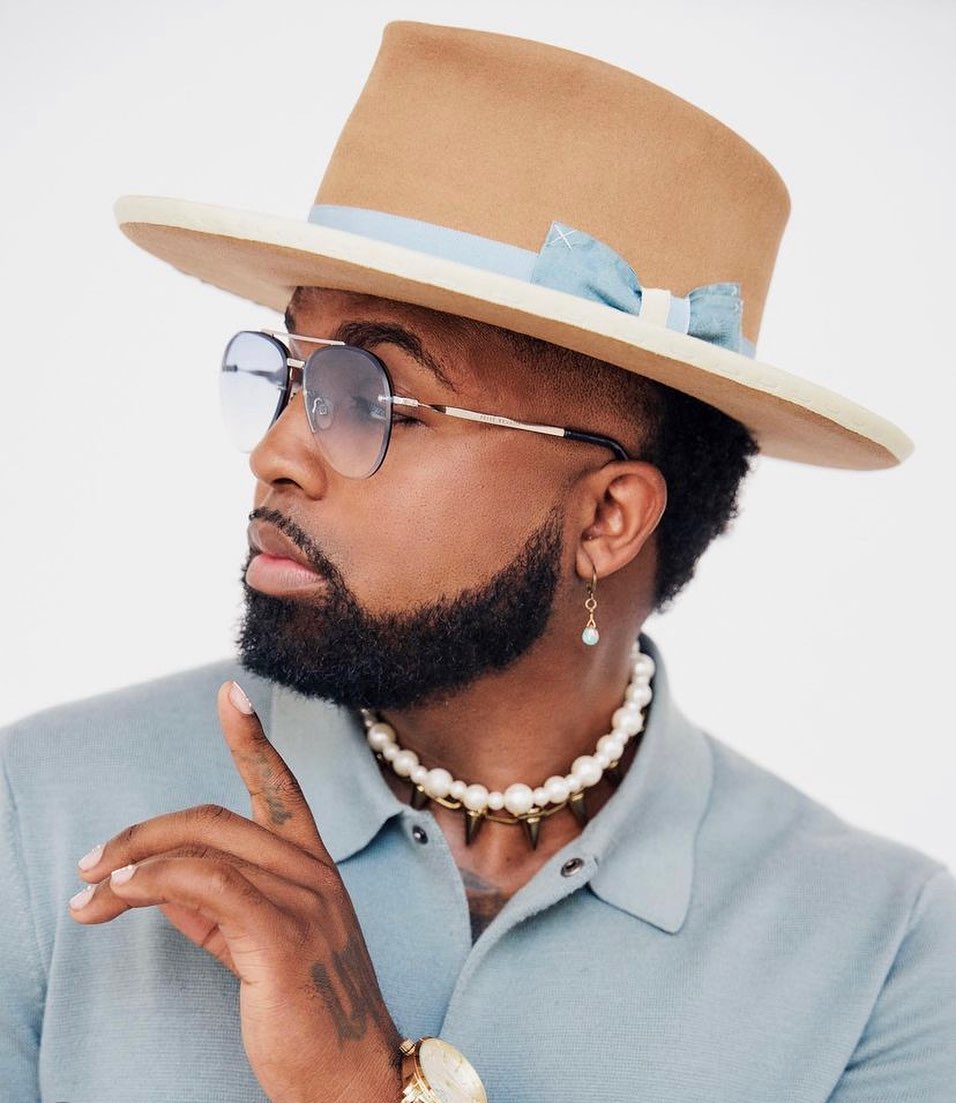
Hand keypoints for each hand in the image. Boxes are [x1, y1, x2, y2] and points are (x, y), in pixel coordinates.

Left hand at [69, 681, 402, 1102]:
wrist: (349, 1077)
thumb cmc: (302, 1010)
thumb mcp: (250, 945)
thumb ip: (211, 904)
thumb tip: (153, 882)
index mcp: (312, 865)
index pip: (281, 787)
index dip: (253, 739)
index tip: (231, 692)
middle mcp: (313, 871)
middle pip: (215, 818)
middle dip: (143, 832)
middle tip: (91, 864)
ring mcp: (304, 899)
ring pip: (206, 847)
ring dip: (135, 860)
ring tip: (91, 888)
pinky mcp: (284, 936)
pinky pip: (210, 886)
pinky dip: (157, 882)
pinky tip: (123, 895)